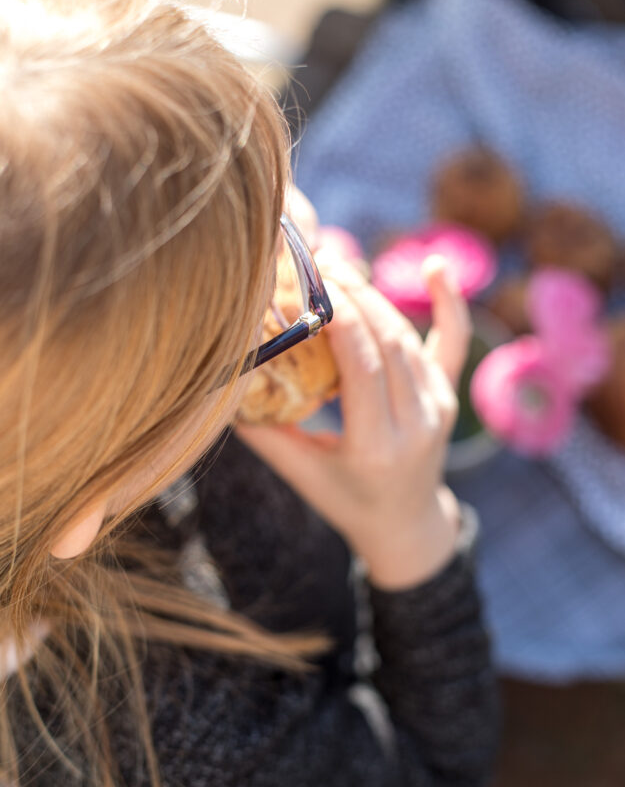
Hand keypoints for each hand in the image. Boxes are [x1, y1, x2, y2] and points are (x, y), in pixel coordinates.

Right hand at [236, 254, 471, 589]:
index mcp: (377, 446)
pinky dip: (448, 302)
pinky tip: (435, 266)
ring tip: (337, 269)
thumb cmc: (344, 500)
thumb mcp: (300, 472)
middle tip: (317, 263)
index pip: (364, 366)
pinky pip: (453, 341)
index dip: (340, 318)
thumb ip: (263, 430)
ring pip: (408, 337)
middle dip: (353, 296)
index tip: (309, 284)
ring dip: (374, 297)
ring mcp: (439, 406)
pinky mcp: (448, 394)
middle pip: (388, 342)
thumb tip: (220, 384)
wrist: (405, 524)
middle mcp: (415, 423)